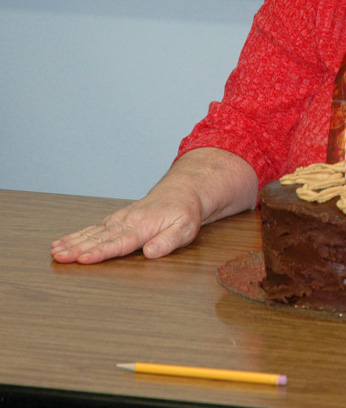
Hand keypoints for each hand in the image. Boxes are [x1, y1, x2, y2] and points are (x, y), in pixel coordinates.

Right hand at [50, 186, 203, 263]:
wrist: (182, 191)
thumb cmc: (185, 213)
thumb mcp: (186, 228)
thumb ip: (169, 241)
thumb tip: (151, 252)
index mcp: (144, 226)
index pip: (119, 243)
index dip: (101, 252)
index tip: (83, 259)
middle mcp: (128, 221)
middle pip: (100, 238)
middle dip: (78, 248)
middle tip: (58, 257)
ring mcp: (121, 219)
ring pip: (94, 232)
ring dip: (73, 241)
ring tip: (55, 251)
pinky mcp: (117, 219)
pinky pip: (95, 227)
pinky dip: (78, 234)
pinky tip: (64, 241)